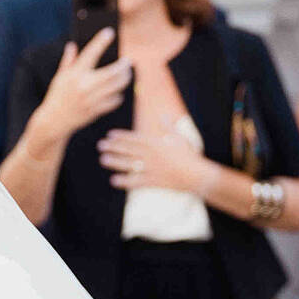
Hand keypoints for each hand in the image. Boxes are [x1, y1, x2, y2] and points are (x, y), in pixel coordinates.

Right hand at [32, 31, 130, 140]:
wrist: (54, 121)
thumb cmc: (57, 96)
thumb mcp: (59, 77)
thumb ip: (68, 61)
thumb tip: (72, 46)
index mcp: (74, 74)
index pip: (91, 53)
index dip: (101, 41)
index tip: (109, 32)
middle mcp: (84, 85)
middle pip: (113, 72)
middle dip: (124, 65)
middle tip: (127, 62)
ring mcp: (91, 99)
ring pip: (117, 85)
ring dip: (125, 78)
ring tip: (126, 74)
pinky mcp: (96, 110)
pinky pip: (115, 100)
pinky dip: (118, 95)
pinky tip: (117, 91)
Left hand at [98, 126, 213, 194]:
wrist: (197, 175)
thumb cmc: (189, 155)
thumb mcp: (180, 137)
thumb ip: (168, 127)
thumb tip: (163, 115)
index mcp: (157, 143)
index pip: (135, 138)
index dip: (121, 136)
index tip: (110, 135)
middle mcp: (151, 155)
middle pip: (128, 150)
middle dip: (113, 147)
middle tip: (100, 145)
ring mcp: (151, 169)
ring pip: (128, 164)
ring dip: (114, 162)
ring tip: (103, 159)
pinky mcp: (153, 182)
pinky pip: (135, 182)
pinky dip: (124, 181)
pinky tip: (114, 180)